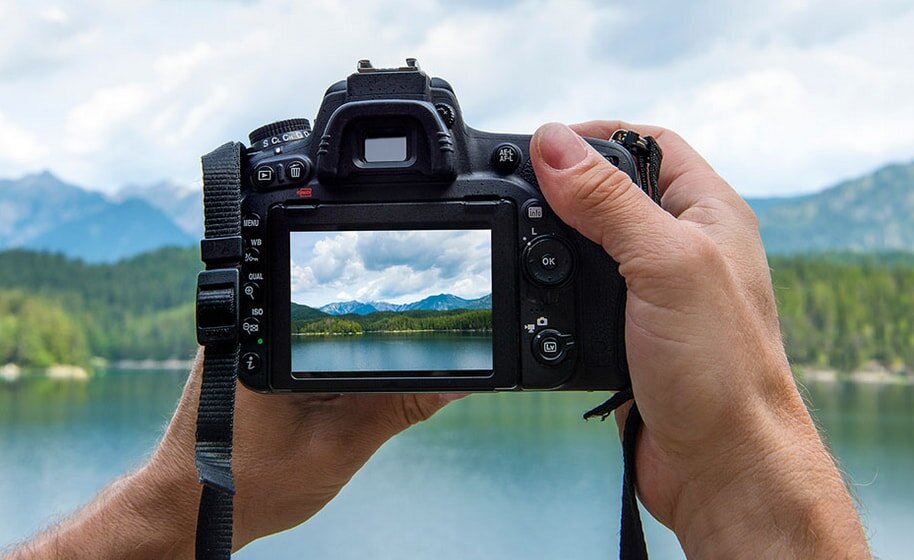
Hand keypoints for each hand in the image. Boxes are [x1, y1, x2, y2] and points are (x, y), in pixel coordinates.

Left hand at [11, 350, 458, 558]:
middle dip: (379, 335)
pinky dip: (331, 363)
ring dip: (353, 352)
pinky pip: (302, 346)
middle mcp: (253, 327)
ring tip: (363, 386)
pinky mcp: (248, 358)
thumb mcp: (340, 447)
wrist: (190, 509)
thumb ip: (400, 407)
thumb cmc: (252, 485)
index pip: (350, 309)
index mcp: (271, 340)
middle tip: (405, 364)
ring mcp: (246, 340)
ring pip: (321, 329)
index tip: (431, 336)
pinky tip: (339, 390)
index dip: (397, 320)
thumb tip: (454, 381)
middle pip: (338, 312)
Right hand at [530, 122, 869, 557]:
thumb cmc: (720, 369)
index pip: (649, 144)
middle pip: (613, 192)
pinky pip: (582, 296)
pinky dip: (554, 289)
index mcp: (708, 214)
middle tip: (518, 192)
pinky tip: (534, 293)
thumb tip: (554, 145)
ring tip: (517, 238)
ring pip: (592, 246)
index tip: (542, 144)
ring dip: (554, 240)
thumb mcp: (664, 266)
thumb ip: (609, 203)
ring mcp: (656, 292)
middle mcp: (683, 247)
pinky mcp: (629, 333)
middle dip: (565, 188)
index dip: (595, 135)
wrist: (720, 466)